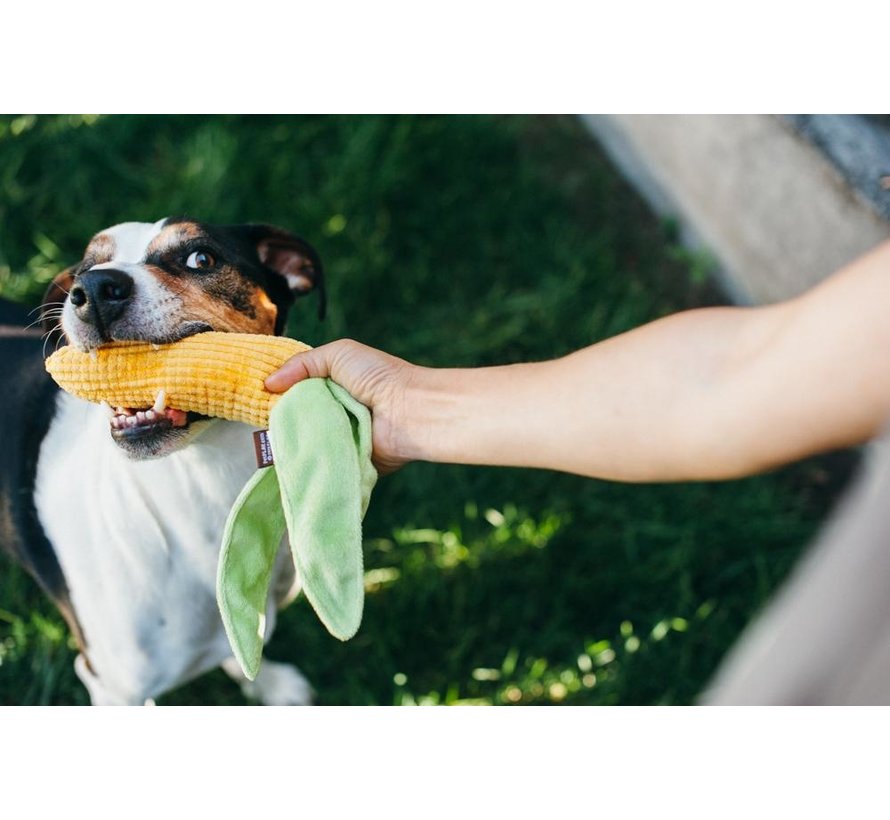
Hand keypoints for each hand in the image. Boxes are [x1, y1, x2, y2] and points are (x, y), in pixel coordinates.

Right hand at [265, 339, 415, 474]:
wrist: (407, 411)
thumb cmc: (378, 376)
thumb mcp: (338, 354)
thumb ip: (302, 363)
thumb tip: (268, 384)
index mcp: (332, 389)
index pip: (296, 395)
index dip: (277, 398)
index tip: (254, 400)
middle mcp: (334, 415)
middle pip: (296, 421)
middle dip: (280, 423)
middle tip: (261, 424)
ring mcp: (339, 440)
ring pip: (304, 445)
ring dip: (292, 444)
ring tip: (270, 444)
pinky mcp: (345, 463)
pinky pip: (319, 465)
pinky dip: (307, 463)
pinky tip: (288, 462)